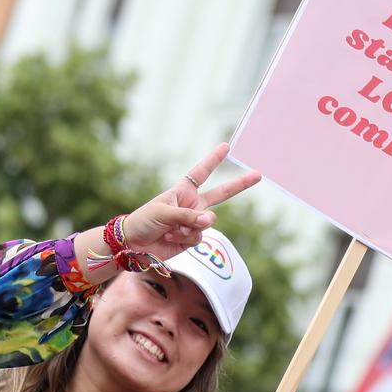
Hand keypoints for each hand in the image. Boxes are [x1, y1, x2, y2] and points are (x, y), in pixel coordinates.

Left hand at [122, 143, 259, 261]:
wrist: (134, 244)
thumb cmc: (143, 221)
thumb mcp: (163, 212)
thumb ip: (188, 216)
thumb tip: (210, 221)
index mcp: (182, 191)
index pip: (201, 173)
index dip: (213, 160)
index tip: (226, 146)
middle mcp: (191, 205)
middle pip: (221, 194)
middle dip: (240, 185)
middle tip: (258, 175)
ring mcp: (193, 222)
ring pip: (206, 223)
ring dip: (189, 227)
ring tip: (170, 230)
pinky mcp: (192, 238)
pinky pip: (199, 237)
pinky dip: (185, 239)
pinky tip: (171, 238)